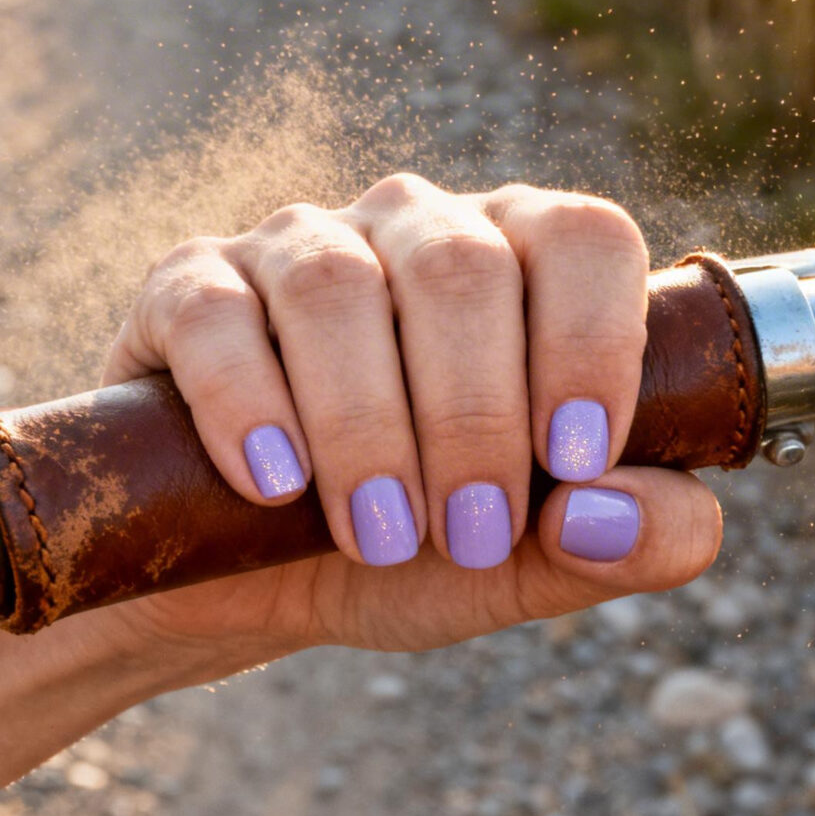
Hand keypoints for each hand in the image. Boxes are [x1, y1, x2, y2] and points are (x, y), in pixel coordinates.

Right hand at [101, 176, 720, 676]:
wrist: (244, 585)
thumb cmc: (414, 551)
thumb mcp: (530, 567)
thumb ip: (625, 548)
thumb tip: (627, 515)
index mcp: (524, 266)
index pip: (585, 239)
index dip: (592, 342)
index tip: (571, 462)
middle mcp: (417, 230)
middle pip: (463, 270)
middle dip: (473, 422)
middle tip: (468, 535)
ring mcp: (296, 247)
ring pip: (338, 288)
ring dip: (367, 427)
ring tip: (378, 534)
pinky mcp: (187, 290)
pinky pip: (215, 314)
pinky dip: (249, 403)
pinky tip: (274, 484)